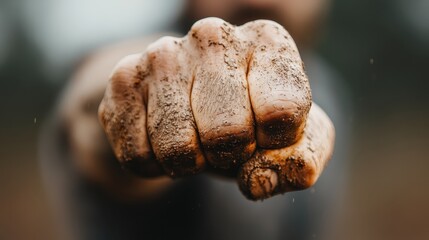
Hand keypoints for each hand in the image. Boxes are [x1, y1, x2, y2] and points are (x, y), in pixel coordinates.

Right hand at [98, 17, 334, 199]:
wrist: (190, 102)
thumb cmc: (251, 118)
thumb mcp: (293, 139)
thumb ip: (301, 161)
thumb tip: (258, 180)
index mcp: (268, 40)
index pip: (283, 112)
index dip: (275, 143)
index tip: (267, 133)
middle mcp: (213, 36)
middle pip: (229, 134)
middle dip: (229, 154)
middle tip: (226, 140)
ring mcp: (163, 54)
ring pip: (178, 149)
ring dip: (190, 162)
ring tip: (195, 138)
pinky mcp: (122, 79)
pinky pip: (138, 154)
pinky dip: (155, 164)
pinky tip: (162, 137)